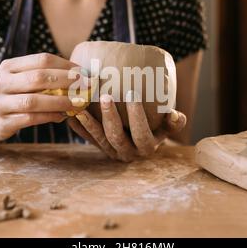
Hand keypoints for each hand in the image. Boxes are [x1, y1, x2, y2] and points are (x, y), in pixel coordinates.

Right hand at [0, 53, 86, 141]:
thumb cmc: (13, 97)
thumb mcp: (21, 81)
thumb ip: (44, 76)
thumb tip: (80, 76)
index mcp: (8, 66)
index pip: (41, 60)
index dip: (66, 65)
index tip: (84, 73)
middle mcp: (1, 82)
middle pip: (39, 77)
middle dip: (66, 81)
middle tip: (86, 86)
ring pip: (34, 100)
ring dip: (60, 102)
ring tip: (78, 103)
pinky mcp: (2, 123)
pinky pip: (31, 118)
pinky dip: (50, 116)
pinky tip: (63, 116)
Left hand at [67, 93, 186, 161]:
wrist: (142, 142)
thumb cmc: (158, 128)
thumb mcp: (168, 127)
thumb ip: (174, 122)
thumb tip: (176, 114)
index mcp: (146, 148)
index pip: (141, 134)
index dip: (136, 116)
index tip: (132, 94)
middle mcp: (128, 153)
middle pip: (116, 137)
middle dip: (110, 117)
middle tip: (105, 96)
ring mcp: (111, 152)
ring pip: (98, 139)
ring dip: (89, 122)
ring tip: (80, 106)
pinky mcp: (99, 147)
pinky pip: (87, 138)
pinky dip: (78, 126)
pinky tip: (71, 113)